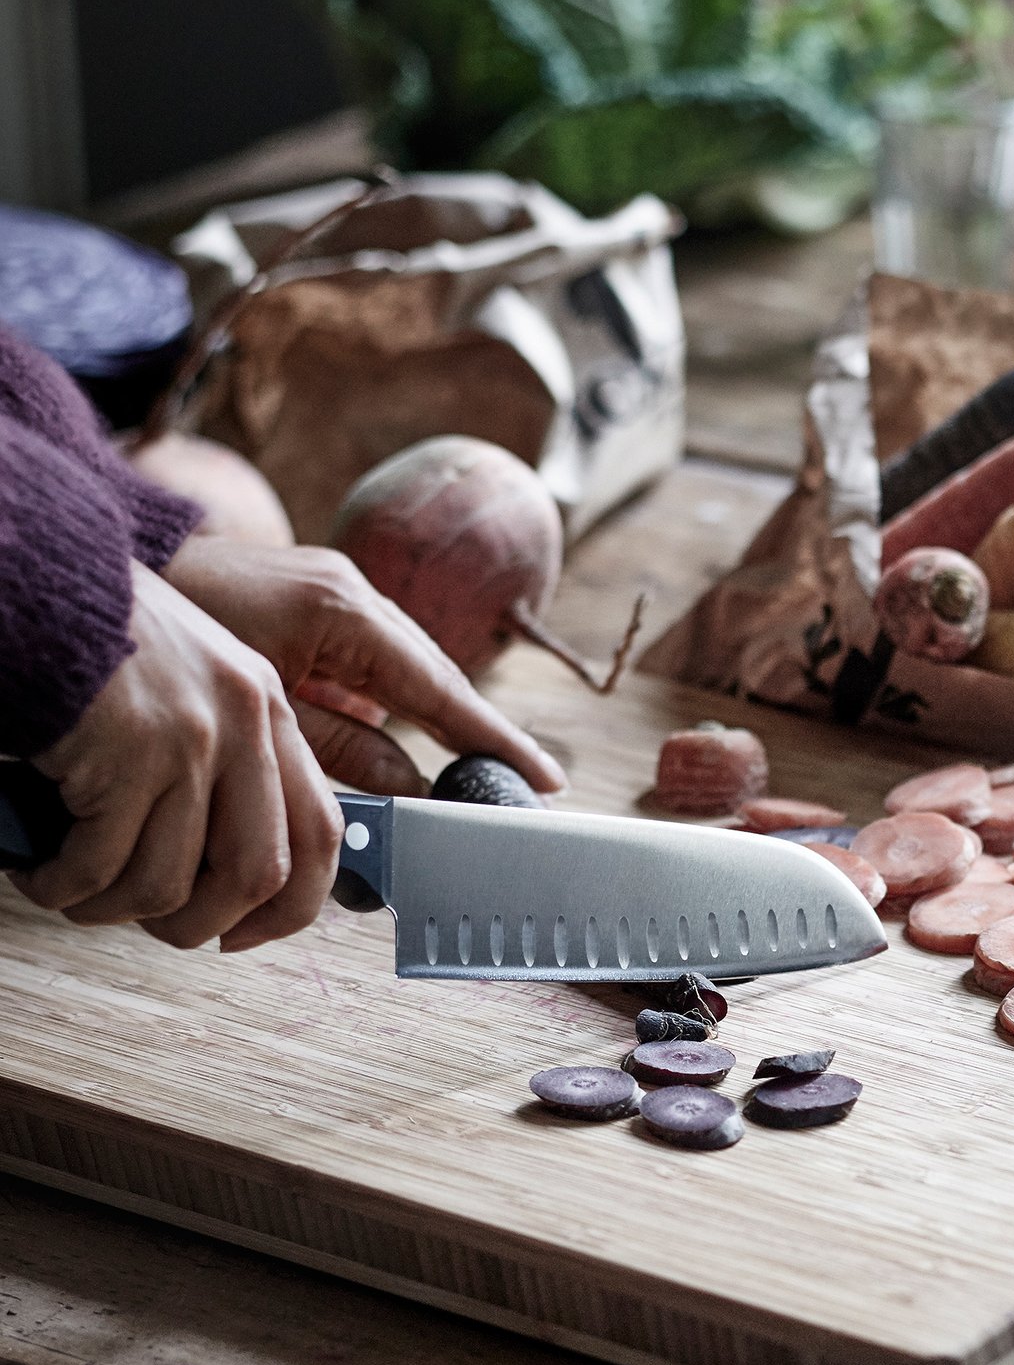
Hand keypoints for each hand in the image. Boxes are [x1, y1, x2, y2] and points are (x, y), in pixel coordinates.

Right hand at [12, 562, 343, 952]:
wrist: (30, 585)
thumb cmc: (96, 650)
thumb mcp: (192, 690)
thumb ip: (230, 764)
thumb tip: (240, 878)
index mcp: (269, 710)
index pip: (321, 831)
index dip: (294, 905)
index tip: (249, 932)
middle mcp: (243, 722)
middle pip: (259, 875)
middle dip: (201, 926)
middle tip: (156, 927)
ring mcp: (187, 737)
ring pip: (168, 884)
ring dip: (113, 909)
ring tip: (74, 889)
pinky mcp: (125, 753)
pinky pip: (99, 866)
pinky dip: (63, 887)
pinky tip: (40, 871)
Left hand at [164, 536, 566, 795]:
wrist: (121, 571)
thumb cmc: (181, 632)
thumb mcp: (266, 708)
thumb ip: (342, 750)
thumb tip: (412, 793)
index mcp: (346, 613)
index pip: (440, 688)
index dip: (494, 740)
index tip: (542, 778)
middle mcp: (355, 598)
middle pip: (433, 685)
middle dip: (471, 740)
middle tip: (520, 788)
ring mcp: (340, 601)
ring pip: (404, 682)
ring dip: (424, 732)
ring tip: (469, 784)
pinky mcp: (322, 612)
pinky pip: (372, 673)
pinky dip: (384, 715)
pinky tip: (397, 755)